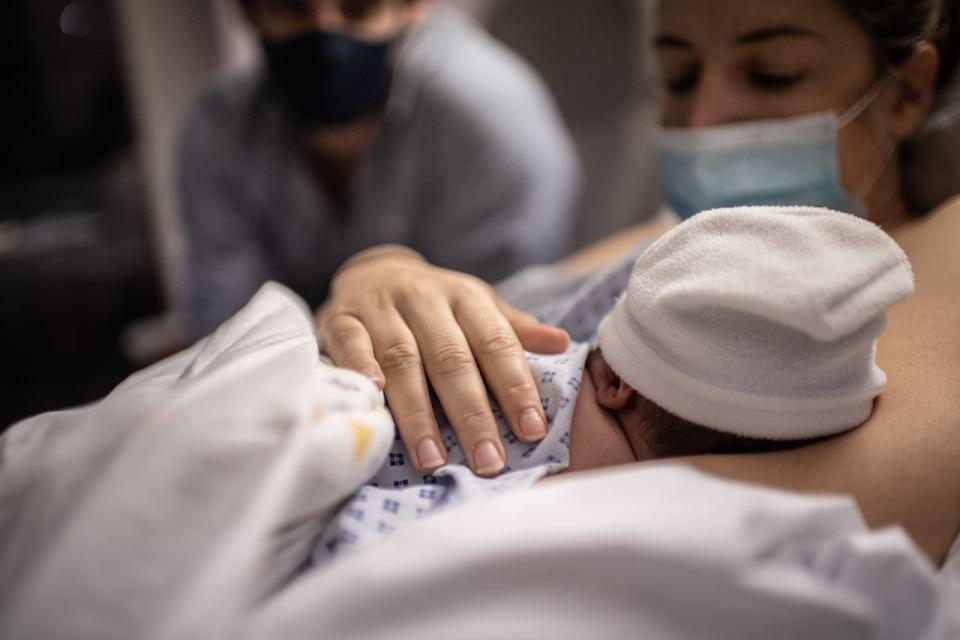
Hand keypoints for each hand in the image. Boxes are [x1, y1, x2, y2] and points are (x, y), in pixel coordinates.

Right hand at [317, 246, 568, 475]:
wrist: (371, 272)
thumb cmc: (435, 305)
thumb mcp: (477, 306)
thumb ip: (515, 330)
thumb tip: (563, 343)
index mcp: (465, 296)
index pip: (496, 342)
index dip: (515, 386)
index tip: (532, 430)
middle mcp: (424, 298)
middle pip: (451, 358)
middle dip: (472, 414)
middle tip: (489, 461)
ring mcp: (380, 307)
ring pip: (402, 360)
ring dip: (418, 413)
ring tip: (434, 458)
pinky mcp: (341, 319)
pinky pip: (351, 345)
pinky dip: (361, 370)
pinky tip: (376, 399)